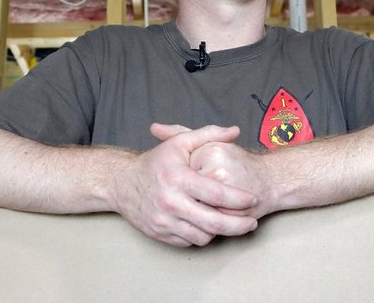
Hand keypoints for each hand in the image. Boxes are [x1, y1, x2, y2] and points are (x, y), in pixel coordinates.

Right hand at [113, 124, 258, 246]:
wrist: (121, 183)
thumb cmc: (154, 162)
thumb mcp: (180, 143)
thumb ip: (209, 134)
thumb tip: (235, 131)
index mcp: (178, 178)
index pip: (216, 194)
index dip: (239, 199)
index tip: (253, 200)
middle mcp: (171, 202)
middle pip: (214, 222)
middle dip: (238, 225)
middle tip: (251, 222)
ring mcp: (164, 221)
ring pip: (203, 236)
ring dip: (220, 232)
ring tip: (230, 222)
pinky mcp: (160, 234)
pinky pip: (189, 242)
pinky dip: (202, 235)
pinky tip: (208, 225)